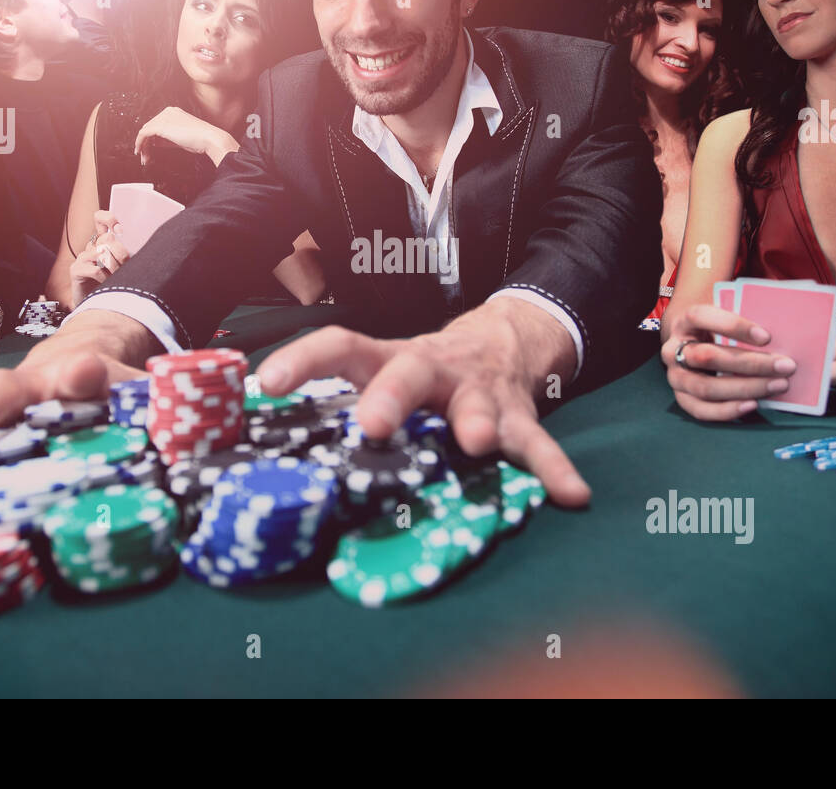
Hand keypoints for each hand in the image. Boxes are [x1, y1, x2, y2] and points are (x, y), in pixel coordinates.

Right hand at [70, 210, 130, 305]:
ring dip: (115, 267)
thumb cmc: (111, 284)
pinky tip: (107, 284)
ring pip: (103, 254)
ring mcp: (82, 258)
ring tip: (118, 277)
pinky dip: (106, 278)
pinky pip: (96, 270)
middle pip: (107, 239)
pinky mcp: (76, 270)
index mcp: (102, 242)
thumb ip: (127, 256)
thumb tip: (142, 250)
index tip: (120, 231)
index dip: (109, 219)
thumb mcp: (122, 267)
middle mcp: (91, 247)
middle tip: (126, 266)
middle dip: (121, 253)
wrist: (94, 304)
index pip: (100, 219)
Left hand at [132, 106, 237, 166]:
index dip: (150, 138)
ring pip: (145, 131)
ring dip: (143, 146)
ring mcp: (164, 117)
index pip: (156, 124)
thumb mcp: (181, 138)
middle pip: (149, 127)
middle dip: (145, 143)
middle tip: (144, 156)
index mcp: (173, 112)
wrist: (210, 139)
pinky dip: (140, 143)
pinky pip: (144, 133)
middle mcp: (167, 112)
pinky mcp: (161, 125)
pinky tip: (140, 151)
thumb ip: (167, 138)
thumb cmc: (201, 140)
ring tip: (144, 158)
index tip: (149, 149)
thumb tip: (155, 143)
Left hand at [254, 299, 590, 506]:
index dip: (304, 360)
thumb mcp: (383, 371)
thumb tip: (265, 444)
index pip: (342, 346)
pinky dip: (553, 469)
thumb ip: (342, 401)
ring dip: (476, 423)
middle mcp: (434, 369)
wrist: (502, 339)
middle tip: (371, 425)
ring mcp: (480, 392)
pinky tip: (570, 495)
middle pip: (409, 372)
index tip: (268, 384)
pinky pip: (538, 444)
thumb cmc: (421, 372)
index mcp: (391, 358)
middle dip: (390, 396)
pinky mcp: (520, 416)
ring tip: (476, 444)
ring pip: (478, 404)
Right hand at [660, 303, 796, 420]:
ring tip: (778, 385)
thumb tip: (785, 329)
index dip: (732, 325)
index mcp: (684, 321)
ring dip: (745, 388)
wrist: (691, 345)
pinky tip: (753, 404)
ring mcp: (675, 376)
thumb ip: (745, 320)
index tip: (767, 337)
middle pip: (707, 357)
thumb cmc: (717, 330)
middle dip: (750, 363)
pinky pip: (701, 410)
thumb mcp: (724, 318)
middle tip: (785, 366)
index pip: (702, 317)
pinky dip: (728, 410)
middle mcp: (673, 349)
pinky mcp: (682, 398)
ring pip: (706, 387)